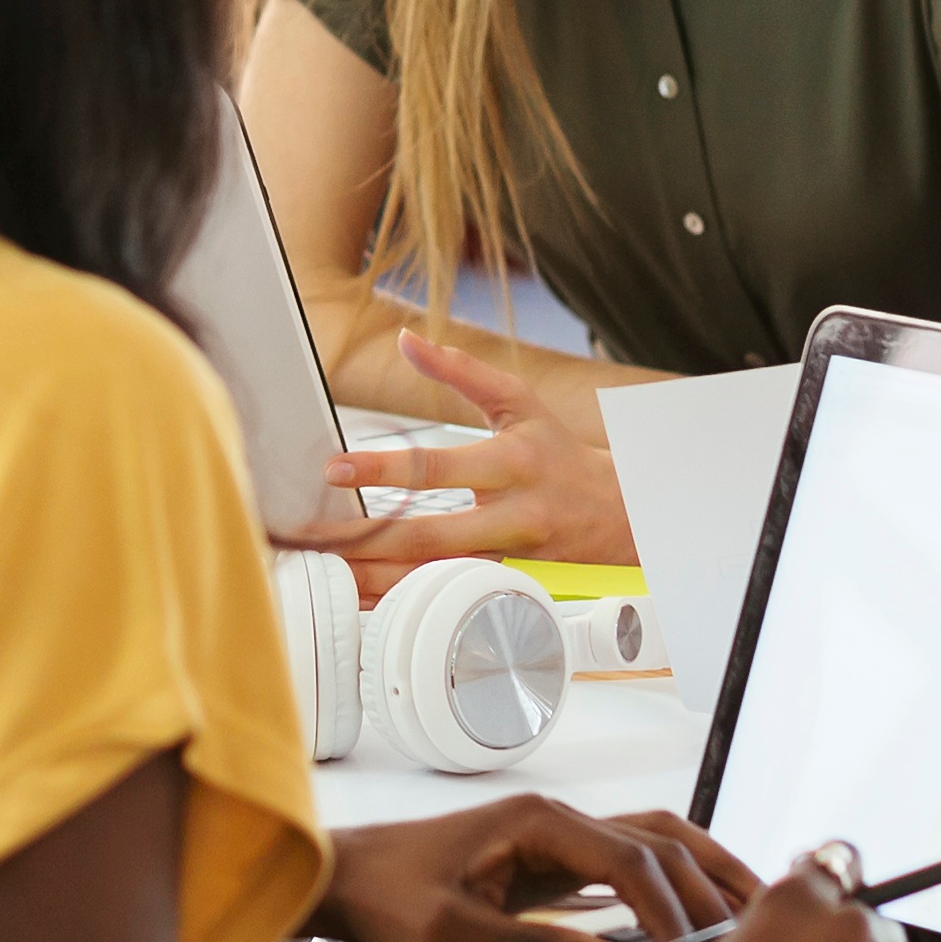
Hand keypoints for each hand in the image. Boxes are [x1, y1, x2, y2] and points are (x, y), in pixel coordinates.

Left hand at [294, 332, 637, 568]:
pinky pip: (455, 598)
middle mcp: (514, 515)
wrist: (622, 513)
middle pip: (431, 536)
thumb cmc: (560, 453)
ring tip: (333, 576)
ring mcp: (515, 559)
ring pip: (440, 577)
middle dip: (369, 541)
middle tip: (318, 542)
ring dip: (382, 580)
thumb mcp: (519, 402)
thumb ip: (460, 371)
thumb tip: (407, 340)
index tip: (335, 469)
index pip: (436, 466)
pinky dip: (412, 601)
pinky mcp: (514, 588)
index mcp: (511, 463)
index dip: (383, 468)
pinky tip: (373, 600)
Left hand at [313, 799, 756, 941]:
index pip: (630, 858)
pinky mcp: (552, 861)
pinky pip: (631, 862)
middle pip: (660, 838)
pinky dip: (673, 881)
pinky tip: (697, 914)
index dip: (671, 906)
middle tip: (754, 936)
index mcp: (536, 821)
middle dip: (711, 883)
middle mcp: (555, 818)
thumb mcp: (446, 932)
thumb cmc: (383, 895)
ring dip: (705, 870)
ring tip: (757, 910)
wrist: (341, 877)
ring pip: (654, 840)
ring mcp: (557, 837)